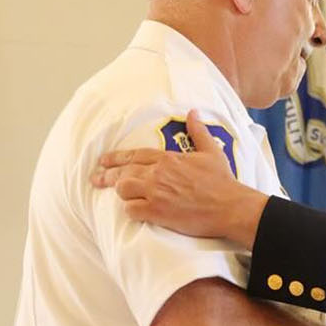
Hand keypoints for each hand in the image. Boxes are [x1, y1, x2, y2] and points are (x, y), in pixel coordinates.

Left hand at [90, 110, 267, 245]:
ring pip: (123, 189)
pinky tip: (134, 212)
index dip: (116, 158)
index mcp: (168, 158)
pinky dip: (131, 211)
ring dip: (121, 193)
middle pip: (123, 171)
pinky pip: (131, 210)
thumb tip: (193, 112)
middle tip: (95, 179)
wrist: (230, 206)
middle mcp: (158, 173)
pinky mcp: (157, 212)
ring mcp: (156, 193)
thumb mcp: (211, 152)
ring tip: (121, 196)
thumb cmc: (223, 181)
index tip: (104, 161)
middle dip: (107, 175)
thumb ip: (198, 132)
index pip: (134, 155)